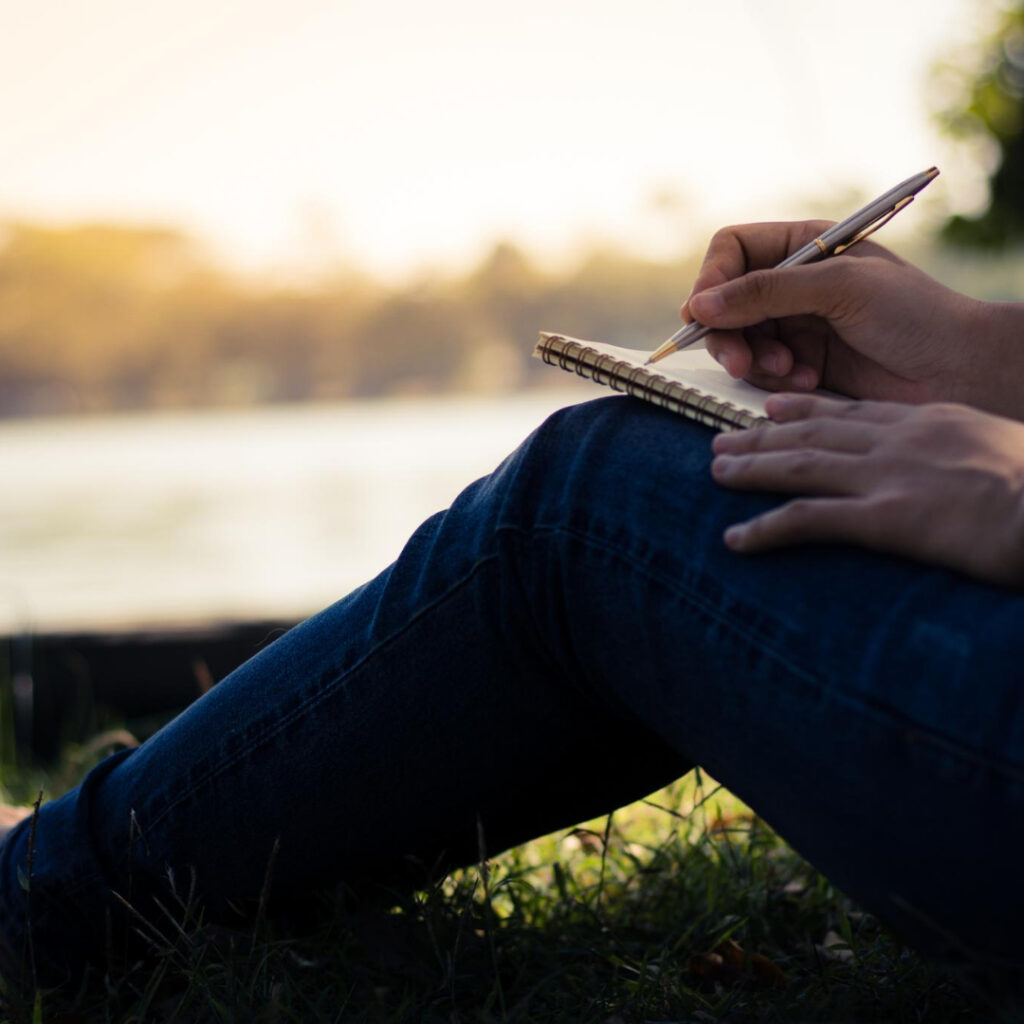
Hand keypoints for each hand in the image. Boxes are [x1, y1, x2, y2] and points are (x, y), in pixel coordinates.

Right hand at [683, 221, 1023, 419]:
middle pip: (725, 301)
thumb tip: (699, 305)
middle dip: (729, 333)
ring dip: (756, 361)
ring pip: (738, 340)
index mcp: (806, 245)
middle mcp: (794, 282)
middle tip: (741, 362)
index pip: (733, 250)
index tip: (703, 314)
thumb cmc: (914, 315)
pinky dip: (775, 380)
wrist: (957, 371)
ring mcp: (795, 324)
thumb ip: (765, 292)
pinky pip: (760, 371)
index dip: (712, 280)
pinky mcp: (800, 363)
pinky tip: (808, 381)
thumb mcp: (838, 288)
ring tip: (790, 372)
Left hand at [710, 393, 1023, 586]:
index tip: (773, 410)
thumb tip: (956, 470)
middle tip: (721, 441)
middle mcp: (899, 441)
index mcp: (929, 421)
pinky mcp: (887, 518)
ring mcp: (889, 476)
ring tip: (715, 473)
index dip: (806, 410)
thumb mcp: (1002, 452)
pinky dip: (766, 529)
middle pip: (813, 432)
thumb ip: (966, 453)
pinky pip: (809, 520)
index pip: (853, 410)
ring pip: (800, 464)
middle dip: (762, 437)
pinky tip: (735, 540)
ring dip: (751, 469)